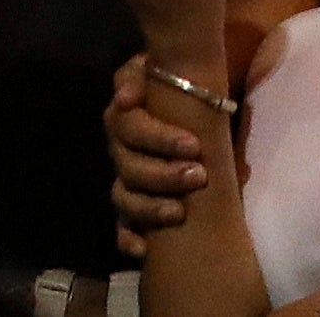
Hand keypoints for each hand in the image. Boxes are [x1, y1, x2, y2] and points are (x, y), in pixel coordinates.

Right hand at [106, 55, 220, 248]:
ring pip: (124, 197)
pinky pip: (121, 227)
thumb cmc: (184, 90)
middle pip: (128, 166)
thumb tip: (125, 97)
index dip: (157, 137)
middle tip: (198, 175)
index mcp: (126, 116)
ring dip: (149, 207)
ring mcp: (126, 180)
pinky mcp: (132, 209)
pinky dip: (129, 239)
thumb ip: (152, 71)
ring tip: (179, 212)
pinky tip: (143, 250)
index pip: (128, 125)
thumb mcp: (171, 72)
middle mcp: (121, 149)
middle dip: (163, 174)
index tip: (193, 145)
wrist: (194, 112)